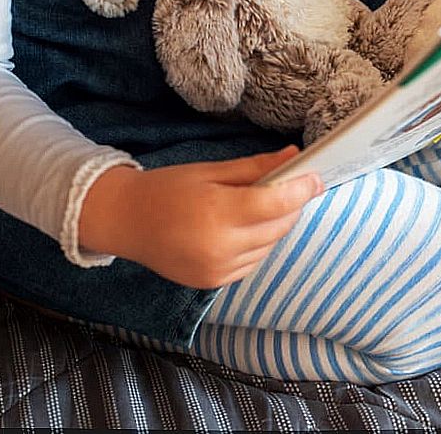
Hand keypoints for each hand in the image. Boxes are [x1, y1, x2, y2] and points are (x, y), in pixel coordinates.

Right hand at [77, 146, 321, 287]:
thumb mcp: (211, 171)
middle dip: (290, 205)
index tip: (315, 176)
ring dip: (275, 225)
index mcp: (216, 213)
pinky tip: (242, 228)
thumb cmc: (167, 189)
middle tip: (287, 185)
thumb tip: (294, 157)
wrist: (125, 222)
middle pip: (279, 226)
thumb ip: (255, 167)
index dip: (301, 189)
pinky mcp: (215, 283)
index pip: (276, 204)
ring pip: (270, 245)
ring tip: (257, 205)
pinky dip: (258, 243)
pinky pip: (254, 261)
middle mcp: (219, 247)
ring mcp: (217, 270)